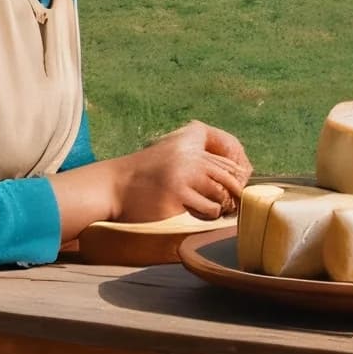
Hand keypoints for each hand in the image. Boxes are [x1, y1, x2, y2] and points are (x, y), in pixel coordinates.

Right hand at [114, 119, 251, 221]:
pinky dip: (208, 215)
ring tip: (210, 209)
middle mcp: (189, 154)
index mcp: (189, 138)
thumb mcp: (173, 153)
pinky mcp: (177, 196)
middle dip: (233, 194)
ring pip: (222, 193)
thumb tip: (239, 174)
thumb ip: (200, 157)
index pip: (229, 157)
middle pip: (230, 176)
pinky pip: (208, 209)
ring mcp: (184, 175)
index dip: (238, 176)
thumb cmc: (146, 174)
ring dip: (221, 206)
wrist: (114, 187)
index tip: (234, 189)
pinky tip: (195, 214)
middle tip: (229, 205)